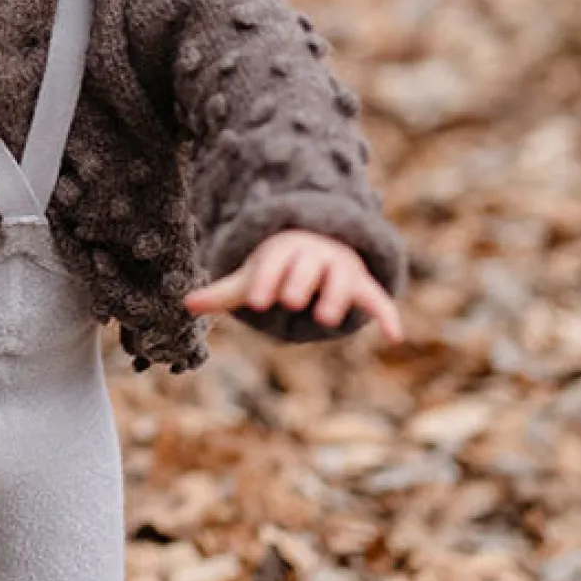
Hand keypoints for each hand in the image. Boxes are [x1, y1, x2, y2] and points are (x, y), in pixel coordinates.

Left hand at [184, 229, 402, 343]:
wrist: (318, 243)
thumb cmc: (279, 268)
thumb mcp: (252, 277)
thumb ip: (223, 292)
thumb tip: (185, 303)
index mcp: (285, 252)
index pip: (274, 265)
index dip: (266, 281)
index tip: (257, 301)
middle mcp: (315, 257)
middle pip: (308, 268)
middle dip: (300, 281)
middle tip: (290, 300)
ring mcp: (341, 270)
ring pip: (341, 281)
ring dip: (336, 297)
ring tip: (327, 318)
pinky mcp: (362, 286)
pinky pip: (379, 299)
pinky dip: (388, 315)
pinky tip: (395, 338)